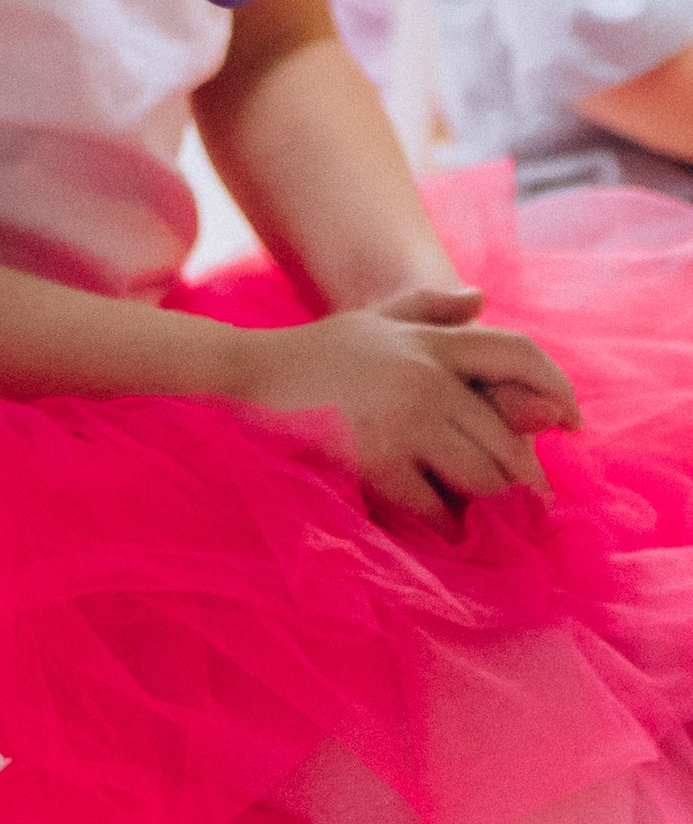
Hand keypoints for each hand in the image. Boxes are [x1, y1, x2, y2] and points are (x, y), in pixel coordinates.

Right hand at [229, 291, 578, 528]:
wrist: (249, 377)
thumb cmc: (313, 351)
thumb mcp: (374, 319)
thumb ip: (430, 306)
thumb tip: (481, 298)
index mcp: (431, 341)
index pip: (517, 352)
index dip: (559, 386)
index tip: (574, 424)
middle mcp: (427, 376)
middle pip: (508, 435)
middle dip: (526, 478)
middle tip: (530, 505)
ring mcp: (404, 418)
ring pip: (482, 476)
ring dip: (486, 504)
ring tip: (482, 516)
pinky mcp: (377, 459)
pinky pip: (435, 508)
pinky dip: (443, 525)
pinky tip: (437, 526)